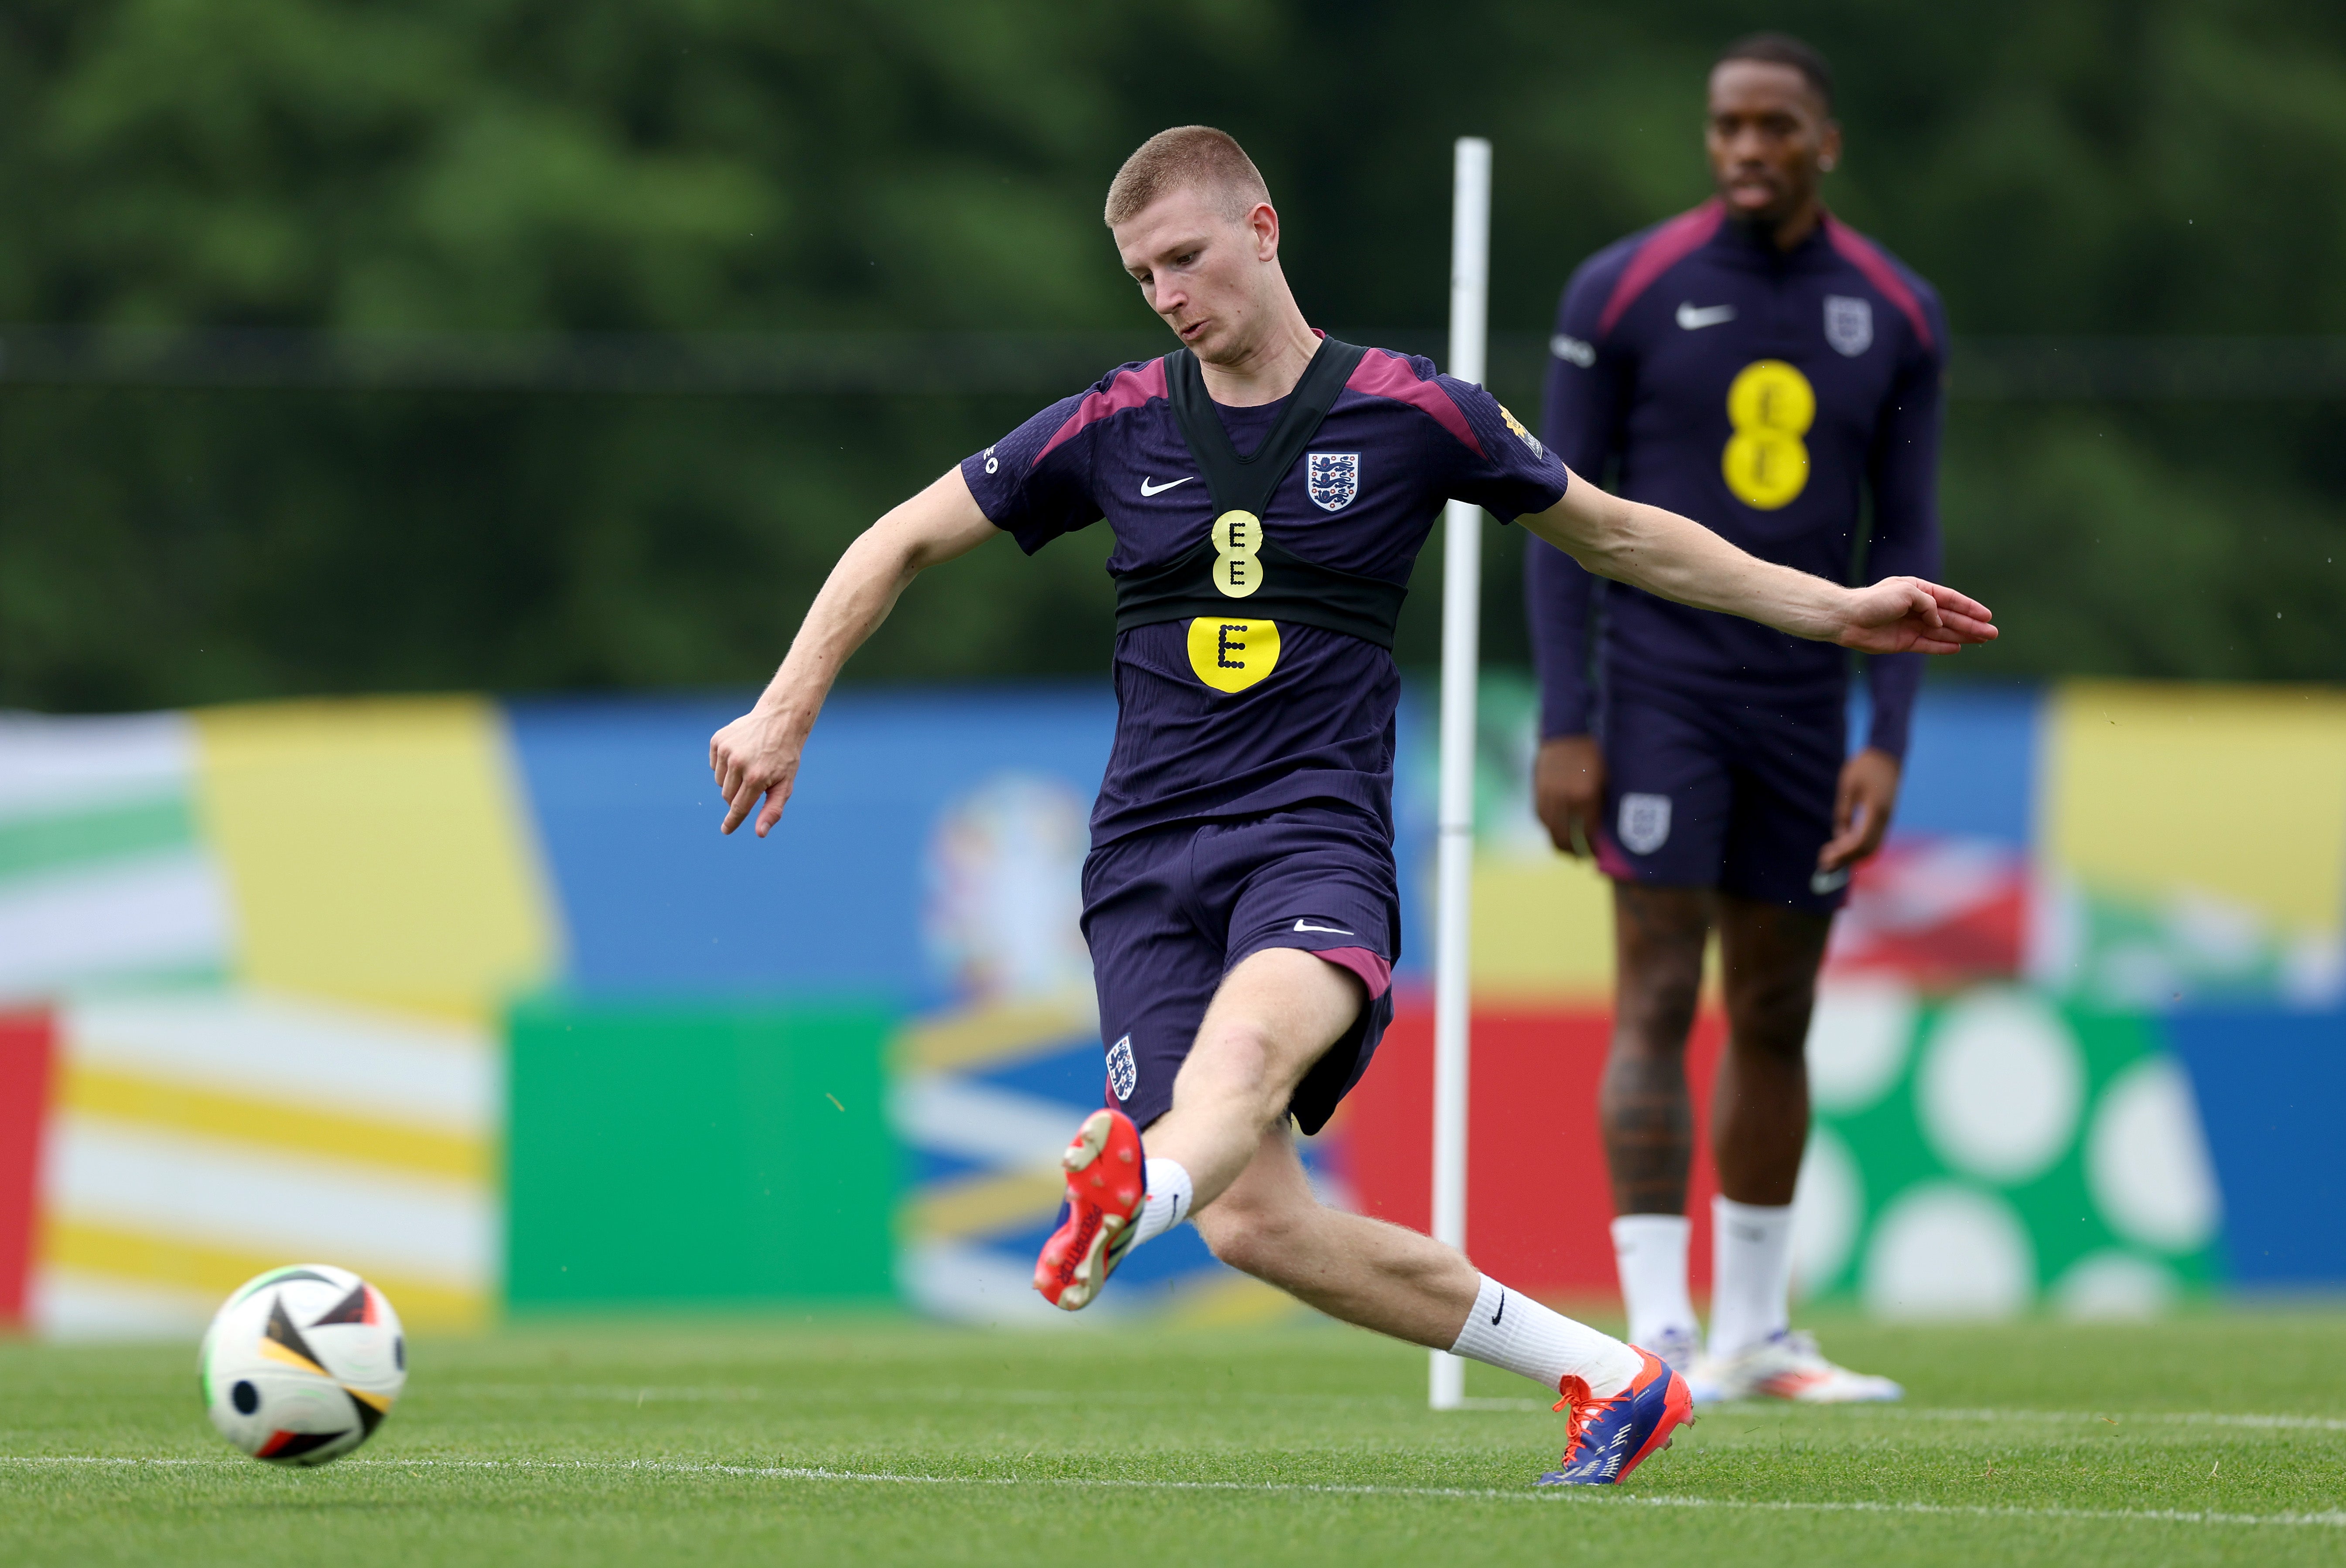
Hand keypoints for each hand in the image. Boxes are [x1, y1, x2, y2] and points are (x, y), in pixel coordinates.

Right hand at [709, 704, 809, 836]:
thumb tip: (760, 833)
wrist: (780, 719)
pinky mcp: (718, 740)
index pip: (738, 808)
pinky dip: (724, 764)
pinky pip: (714, 764)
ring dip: (731, 780)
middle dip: (738, 795)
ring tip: (749, 764)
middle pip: (727, 796)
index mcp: (755, 778)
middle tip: (754, 782)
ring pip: (719, 781)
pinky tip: (740, 753)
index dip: (732, 822)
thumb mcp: (785, 784)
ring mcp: (726, 750)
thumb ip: (772, 810)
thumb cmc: (785, 756)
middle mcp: (738, 764)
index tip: (725, 830)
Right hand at [1534, 735, 1605, 857]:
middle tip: (1581, 857)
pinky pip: (1542, 818)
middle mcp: (1566, 798)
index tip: (1596, 853)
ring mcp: (1549, 795)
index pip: (1587, 832)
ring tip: (1568, 851)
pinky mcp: (1538, 792)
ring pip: (1551, 830)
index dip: (1591, 847)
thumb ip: (1599, 804)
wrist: (1565, 733)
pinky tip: (1556, 831)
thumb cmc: (1592, 754)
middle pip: (1566, 837)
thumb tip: (1597, 830)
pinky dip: (1549, 828)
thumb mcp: (1604, 778)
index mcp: (1586, 795)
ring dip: (1559, 844)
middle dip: (1574, 851)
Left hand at [1819, 747, 1900, 871]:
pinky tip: (1841, 846)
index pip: (1861, 842)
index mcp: (1876, 811)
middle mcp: (1885, 818)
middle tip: (1824, 864)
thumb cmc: (1865, 767)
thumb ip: (1843, 813)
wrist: (1887, 756)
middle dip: (1846, 859)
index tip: (1826, 858)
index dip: (1843, 854)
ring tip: (1830, 857)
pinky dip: (1857, 846)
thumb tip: (1839, 836)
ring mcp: (1886, 819)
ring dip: (1852, 855)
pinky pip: (1872, 838)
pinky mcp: (1884, 817)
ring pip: (1872, 847)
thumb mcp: (1848, 787)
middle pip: (1868, 849)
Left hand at [1835, 577, 1996, 654]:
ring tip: (1983, 640)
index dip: (1969, 608)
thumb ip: (1928, 604)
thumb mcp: (1906, 592)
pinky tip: (1958, 647)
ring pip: (1943, 632)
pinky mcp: (1903, 642)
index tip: (1987, 615)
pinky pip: (1928, 645)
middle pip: (1950, 618)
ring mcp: (1911, 626)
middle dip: (1972, 625)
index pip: (1950, 599)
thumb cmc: (1874, 601)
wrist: (1847, 618)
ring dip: (1963, 636)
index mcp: (1918, 590)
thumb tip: (1939, 622)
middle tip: (1993, 633)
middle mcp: (1917, 608)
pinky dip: (1942, 647)